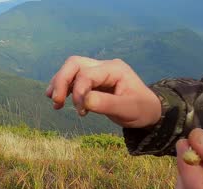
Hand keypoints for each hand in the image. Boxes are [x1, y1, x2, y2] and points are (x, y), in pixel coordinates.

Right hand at [46, 56, 161, 127]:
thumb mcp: (127, 109)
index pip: (87, 74)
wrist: (148, 111)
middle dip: (61, 80)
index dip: (79, 91)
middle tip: (56, 101)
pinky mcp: (92, 81)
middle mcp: (104, 66)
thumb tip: (84, 101)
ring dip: (59, 84)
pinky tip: (59, 102)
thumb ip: (106, 104)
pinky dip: (64, 88)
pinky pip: (73, 79)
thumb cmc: (140, 109)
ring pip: (71, 69)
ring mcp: (97, 72)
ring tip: (55, 102)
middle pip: (74, 64)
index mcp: (114, 69)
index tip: (81, 111)